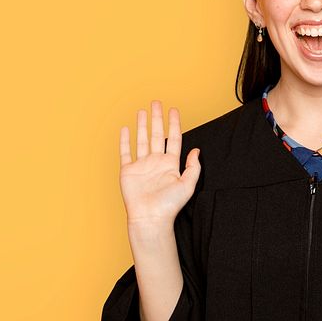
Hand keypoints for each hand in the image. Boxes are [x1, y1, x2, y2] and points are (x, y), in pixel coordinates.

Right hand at [119, 100, 200, 239]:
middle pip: (157, 135)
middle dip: (157, 119)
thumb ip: (193, 166)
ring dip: (142, 125)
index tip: (174, 110)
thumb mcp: (188, 184)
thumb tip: (197, 150)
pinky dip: (125, 140)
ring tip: (142, 111)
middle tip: (157, 103)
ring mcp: (141, 166)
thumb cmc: (169, 205)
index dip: (174, 124)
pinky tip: (125, 129)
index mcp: (170, 164)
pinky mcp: (128, 171)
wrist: (150, 218)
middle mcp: (156, 162)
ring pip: (142, 140)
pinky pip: (126, 152)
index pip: (174, 139)